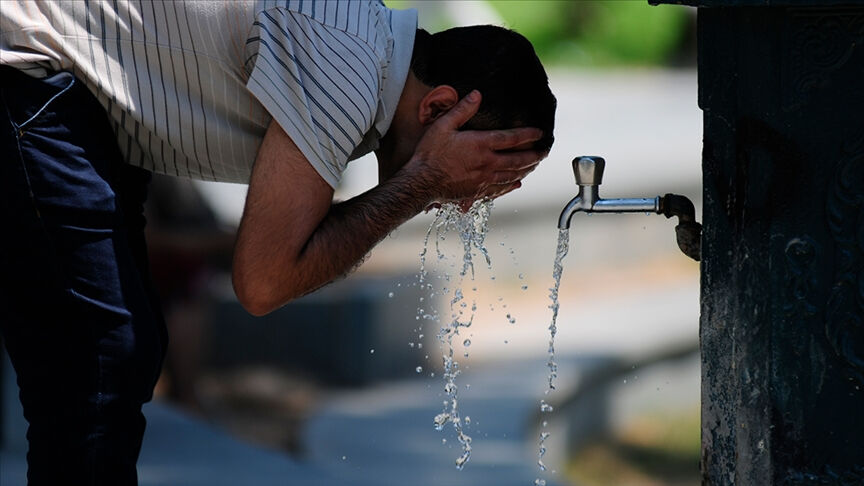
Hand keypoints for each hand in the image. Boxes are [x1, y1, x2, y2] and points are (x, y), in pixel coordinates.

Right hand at [405, 90, 546, 205]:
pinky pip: (500, 189)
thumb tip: (477, 95)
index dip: (528, 134)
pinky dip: (511, 186)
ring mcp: (484, 180)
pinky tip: (516, 184)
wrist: (421, 182)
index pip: (512, 138)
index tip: (540, 132)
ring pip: (512, 175)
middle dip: (534, 155)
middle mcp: (487, 163)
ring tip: (534, 165)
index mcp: (481, 145)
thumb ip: (462, 110)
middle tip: (544, 152)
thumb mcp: (443, 126)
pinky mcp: (477, 192)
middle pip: (518, 160)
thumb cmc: (430, 154)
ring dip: (526, 170)